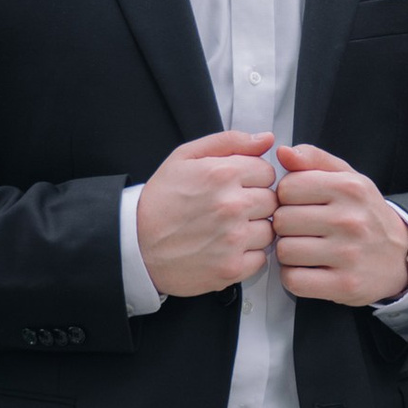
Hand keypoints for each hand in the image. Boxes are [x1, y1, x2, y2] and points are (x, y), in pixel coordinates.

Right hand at [135, 130, 278, 296]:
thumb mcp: (185, 157)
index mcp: (222, 173)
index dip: (253, 178)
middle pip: (272, 201)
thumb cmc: (160, 201)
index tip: (237, 186)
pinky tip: (226, 248)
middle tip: (230, 209)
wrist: (135, 245)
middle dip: (255, 203)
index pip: (268, 172)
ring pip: (270, 230)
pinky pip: (261, 258)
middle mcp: (231, 205)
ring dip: (254, 230)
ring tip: (227, 229)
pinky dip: (248, 255)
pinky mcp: (232, 268)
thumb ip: (229, 142)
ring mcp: (233, 239)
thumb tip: (267, 139)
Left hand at [271, 143, 407, 304]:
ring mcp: (348, 254)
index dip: (287, 198)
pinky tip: (308, 269)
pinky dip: (294, 276)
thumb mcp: (348, 178)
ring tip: (306, 249)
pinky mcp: (344, 285)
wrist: (401, 256)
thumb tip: (283, 152)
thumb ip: (314, 160)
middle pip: (282, 220)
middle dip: (287, 226)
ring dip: (289, 252)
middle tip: (304, 230)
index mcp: (349, 187)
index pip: (287, 187)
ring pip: (284, 251)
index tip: (300, 205)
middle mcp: (350, 220)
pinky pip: (294, 280)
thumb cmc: (366, 215)